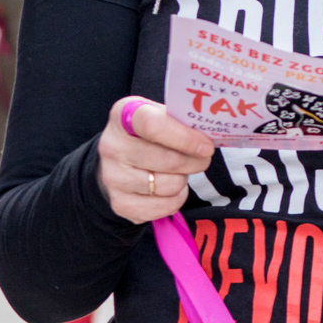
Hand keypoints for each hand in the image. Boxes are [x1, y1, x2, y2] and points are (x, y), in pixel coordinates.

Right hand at [97, 97, 213, 224]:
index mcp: (123, 115)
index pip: (154, 126)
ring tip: (180, 171)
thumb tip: (210, 134)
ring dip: (184, 180)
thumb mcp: (158, 115)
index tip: (206, 146)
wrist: (118, 160)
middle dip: (194, 161)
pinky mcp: (120, 204)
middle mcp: (112, 146)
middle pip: (167, 159)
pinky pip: (163, 207)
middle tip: (203, 159)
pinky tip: (172, 189)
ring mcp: (113, 177)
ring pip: (169, 185)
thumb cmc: (147, 133)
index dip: (185, 138)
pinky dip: (176, 199)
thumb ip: (179, 121)